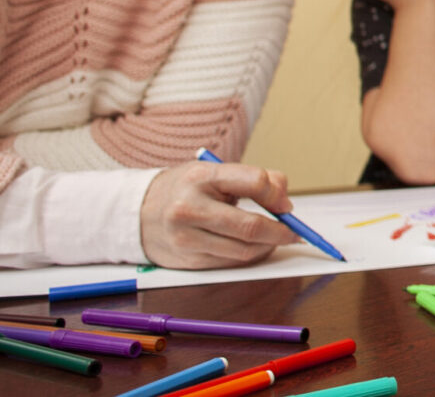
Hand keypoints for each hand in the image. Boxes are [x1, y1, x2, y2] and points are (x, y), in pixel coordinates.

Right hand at [139, 161, 300, 269]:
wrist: (139, 213)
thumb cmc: (187, 189)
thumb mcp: (215, 172)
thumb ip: (254, 179)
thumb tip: (285, 202)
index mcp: (202, 177)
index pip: (255, 183)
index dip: (277, 196)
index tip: (286, 205)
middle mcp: (190, 209)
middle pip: (250, 226)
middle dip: (280, 232)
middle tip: (295, 233)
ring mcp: (186, 238)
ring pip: (243, 251)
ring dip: (268, 247)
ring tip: (276, 239)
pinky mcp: (187, 261)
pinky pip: (230, 263)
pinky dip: (249, 256)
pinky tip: (254, 248)